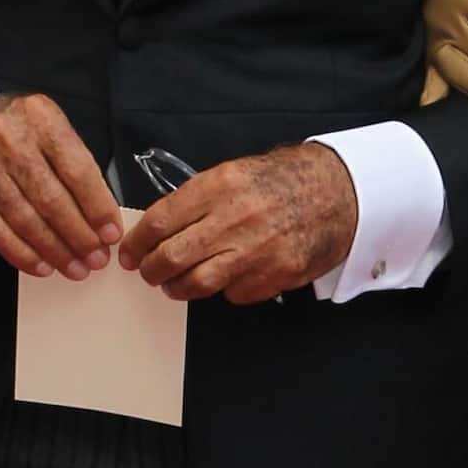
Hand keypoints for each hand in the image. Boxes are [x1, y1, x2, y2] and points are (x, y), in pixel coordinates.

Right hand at [0, 88, 120, 278]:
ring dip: (54, 250)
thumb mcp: (44, 125)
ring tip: (74, 267)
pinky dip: (21, 253)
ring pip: (24, 218)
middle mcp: (9, 137)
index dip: (97, 206)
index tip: (110, 232)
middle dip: (78, 235)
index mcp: (40, 115)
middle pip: (51, 197)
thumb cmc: (10, 128)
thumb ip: (71, 160)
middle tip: (96, 258)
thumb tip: (100, 212)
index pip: (76, 167)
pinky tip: (41, 266)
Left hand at [117, 142, 357, 303]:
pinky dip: (224, 289)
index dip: (137, 242)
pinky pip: (232, 294)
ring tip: (175, 283)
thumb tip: (159, 227)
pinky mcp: (273, 276)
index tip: (130, 252)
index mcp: (220, 185)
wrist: (337, 193)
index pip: (160, 221)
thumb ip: (199, 198)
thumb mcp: (236, 172)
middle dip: (150, 270)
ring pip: (196, 284)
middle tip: (147, 272)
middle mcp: (234, 218)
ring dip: (178, 287)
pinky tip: (227, 276)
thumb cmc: (284, 180)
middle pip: (171, 257)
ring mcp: (255, 251)